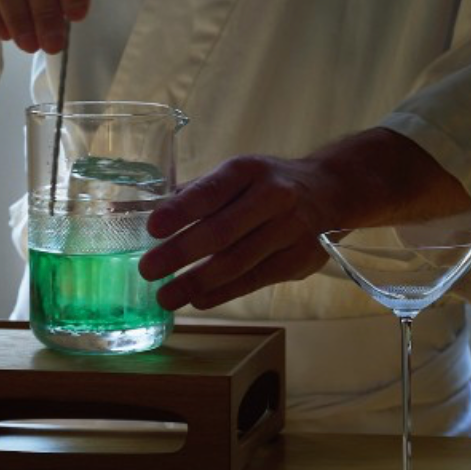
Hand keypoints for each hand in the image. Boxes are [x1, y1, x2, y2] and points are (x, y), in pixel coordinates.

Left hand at [138, 130, 470, 310]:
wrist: (331, 191)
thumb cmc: (267, 183)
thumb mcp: (236, 174)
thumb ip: (194, 193)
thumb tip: (138, 212)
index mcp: (247, 170)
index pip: (210, 191)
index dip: (181, 210)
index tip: (151, 227)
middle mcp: (271, 197)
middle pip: (221, 231)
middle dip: (181, 253)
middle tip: (148, 270)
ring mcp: (288, 230)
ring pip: (238, 262)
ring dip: (197, 281)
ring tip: (166, 297)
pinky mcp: (298, 259)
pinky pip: (255, 280)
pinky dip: (223, 292)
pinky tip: (198, 299)